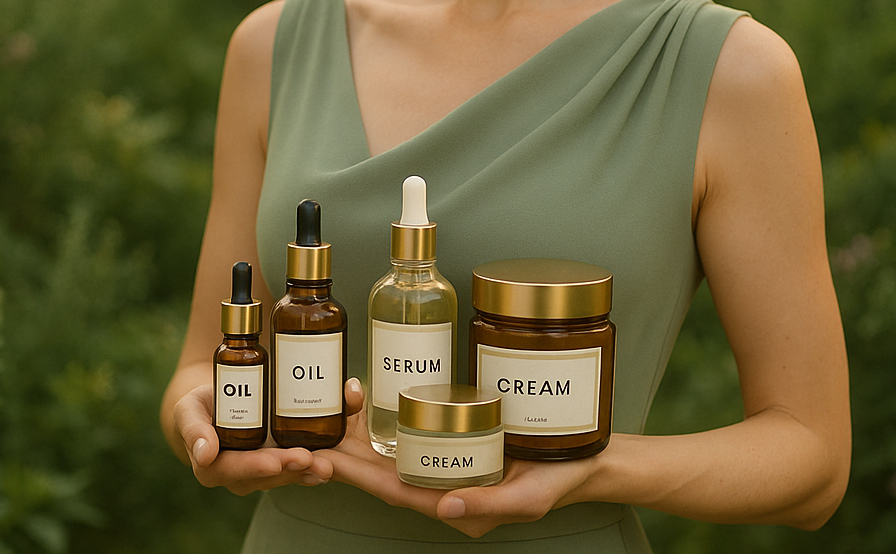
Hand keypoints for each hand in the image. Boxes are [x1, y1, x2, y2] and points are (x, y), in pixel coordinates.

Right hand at [171, 384, 329, 493]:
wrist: (218, 397)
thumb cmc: (200, 404)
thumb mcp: (188, 410)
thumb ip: (193, 429)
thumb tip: (204, 456)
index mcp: (214, 468)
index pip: (236, 469)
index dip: (257, 466)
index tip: (274, 462)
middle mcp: (241, 475)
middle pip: (268, 475)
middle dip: (290, 469)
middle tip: (311, 460)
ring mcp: (263, 470)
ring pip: (287, 474)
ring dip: (307, 470)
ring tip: (326, 464)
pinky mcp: (281, 459)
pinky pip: (298, 465)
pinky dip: (315, 461)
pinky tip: (331, 459)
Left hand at [311, 379, 600, 537]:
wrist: (585, 457)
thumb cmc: (558, 481)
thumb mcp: (529, 499)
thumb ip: (489, 506)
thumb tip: (446, 509)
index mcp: (449, 503)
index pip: (389, 490)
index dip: (353, 475)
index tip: (321, 458)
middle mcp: (439, 482)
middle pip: (380, 466)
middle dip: (345, 446)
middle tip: (311, 422)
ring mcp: (444, 457)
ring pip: (389, 444)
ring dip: (359, 424)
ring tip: (340, 392)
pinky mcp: (453, 433)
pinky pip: (411, 424)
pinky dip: (387, 408)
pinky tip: (372, 386)